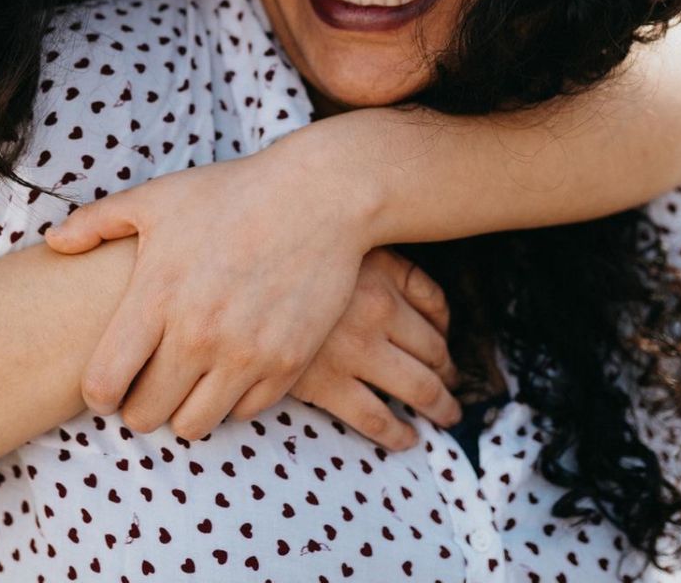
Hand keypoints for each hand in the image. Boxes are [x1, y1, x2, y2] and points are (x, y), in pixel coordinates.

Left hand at [44, 152, 368, 439]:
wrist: (318, 195)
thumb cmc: (231, 193)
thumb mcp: (157, 198)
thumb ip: (97, 222)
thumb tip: (54, 245)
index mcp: (157, 296)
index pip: (103, 385)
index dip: (98, 391)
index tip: (108, 378)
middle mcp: (198, 333)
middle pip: (145, 417)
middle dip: (138, 404)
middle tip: (147, 379)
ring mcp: (245, 353)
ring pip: (193, 426)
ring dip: (184, 408)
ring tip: (188, 376)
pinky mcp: (286, 364)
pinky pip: (244, 412)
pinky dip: (233, 397)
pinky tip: (231, 363)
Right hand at [288, 248, 460, 448]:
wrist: (229, 272)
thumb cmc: (283, 248)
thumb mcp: (343, 243)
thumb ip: (393, 266)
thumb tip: (431, 305)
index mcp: (382, 277)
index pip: (436, 311)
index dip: (445, 332)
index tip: (444, 347)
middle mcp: (377, 314)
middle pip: (434, 353)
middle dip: (448, 375)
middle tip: (452, 389)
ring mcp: (353, 352)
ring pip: (417, 387)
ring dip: (438, 405)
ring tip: (444, 414)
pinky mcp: (324, 383)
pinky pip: (375, 418)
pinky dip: (397, 432)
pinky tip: (405, 438)